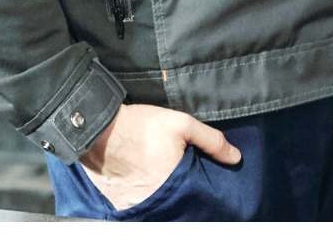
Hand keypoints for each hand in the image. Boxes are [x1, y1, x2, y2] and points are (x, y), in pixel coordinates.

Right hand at [79, 103, 238, 211]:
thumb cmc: (138, 125)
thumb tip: (234, 157)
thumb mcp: (180, 123)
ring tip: (162, 183)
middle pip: (180, 206)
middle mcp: (156, 199)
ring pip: (160, 210)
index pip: (199, 199)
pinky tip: (145, 186)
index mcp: (175, 182)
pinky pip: (140, 210)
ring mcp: (137, 205)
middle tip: (182, 184)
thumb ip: (211, 140)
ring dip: (165, 200)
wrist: (98, 128)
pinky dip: (146, 200)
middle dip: (184, 197)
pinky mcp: (121, 205)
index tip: (204, 187)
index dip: (203, 194)